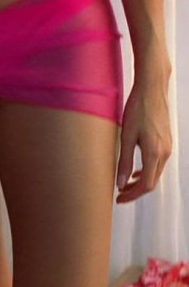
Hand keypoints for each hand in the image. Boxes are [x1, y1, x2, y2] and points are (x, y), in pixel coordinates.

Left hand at [116, 70, 172, 202]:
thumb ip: (124, 161)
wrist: (152, 88)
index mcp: (154, 152)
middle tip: (119, 194)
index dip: (132, 195)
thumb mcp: (127, 136)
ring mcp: (167, 147)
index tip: (119, 198)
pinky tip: (136, 169)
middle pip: (152, 181)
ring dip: (141, 181)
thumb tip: (121, 183)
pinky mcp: (166, 141)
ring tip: (125, 184)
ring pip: (155, 173)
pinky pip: (158, 163)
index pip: (146, 185)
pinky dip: (147, 170)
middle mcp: (164, 152)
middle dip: (135, 191)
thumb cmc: (138, 107)